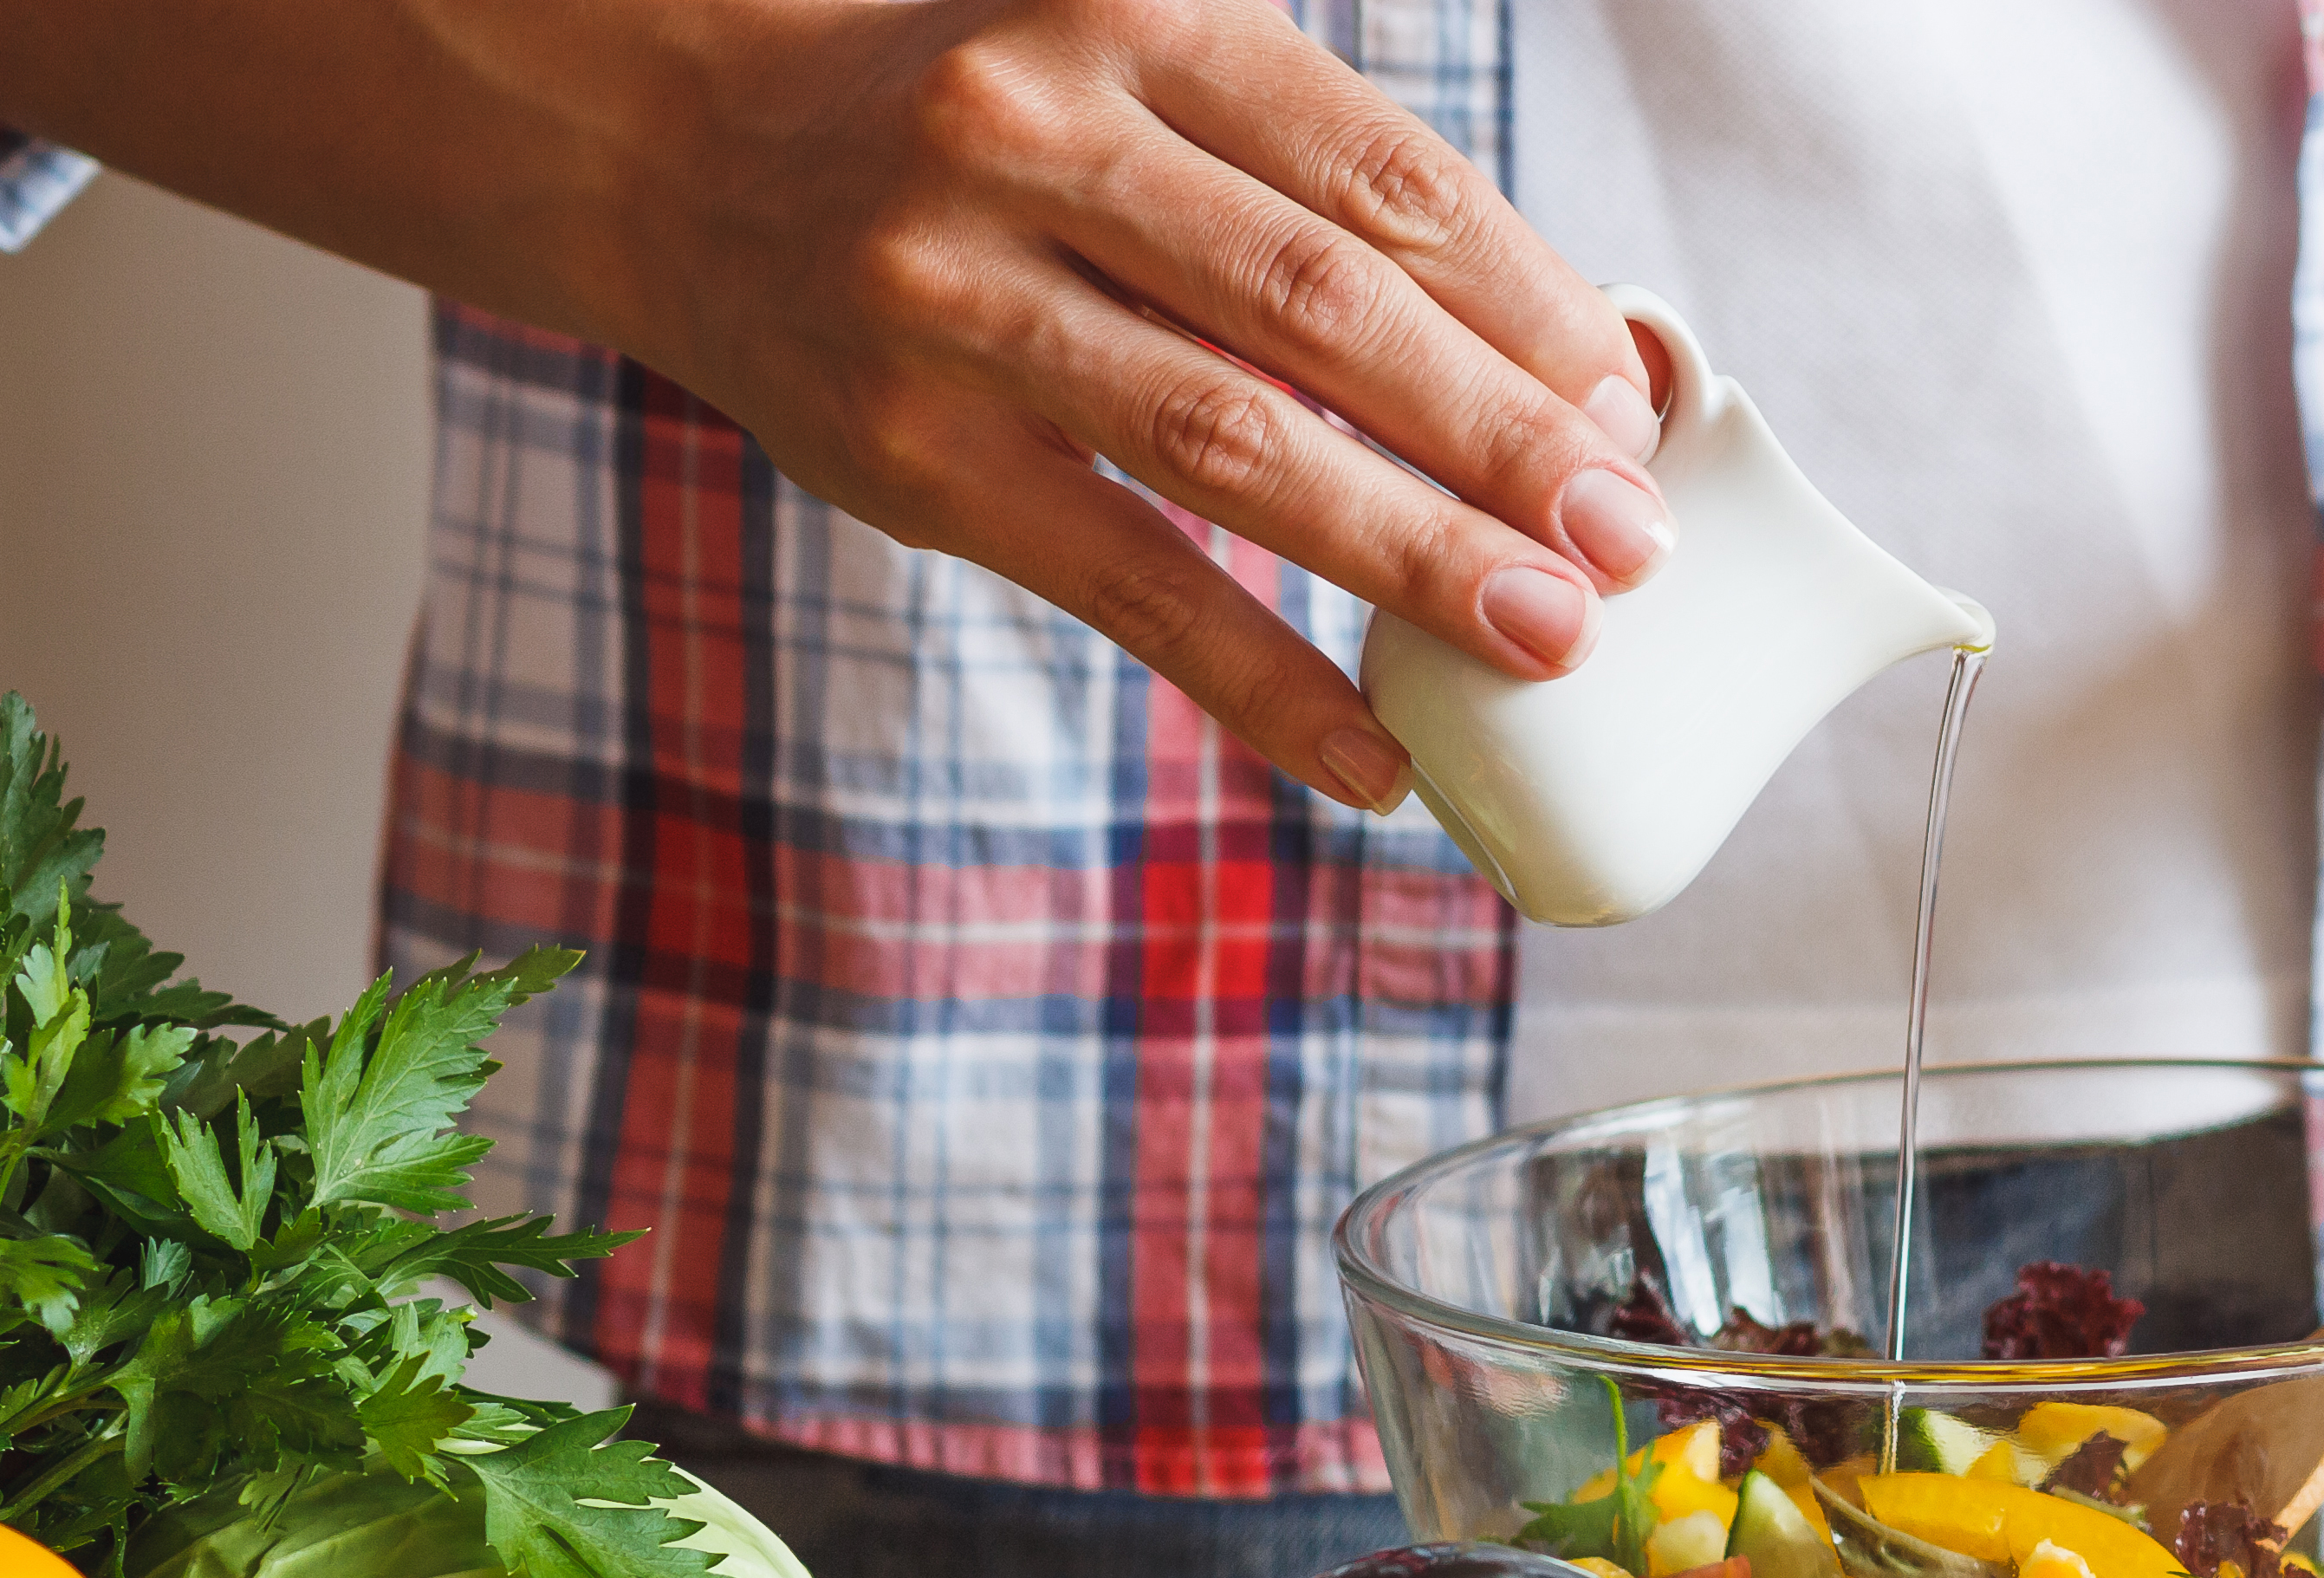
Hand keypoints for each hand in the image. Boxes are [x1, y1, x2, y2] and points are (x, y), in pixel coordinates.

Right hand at [0, 0, 1670, 811]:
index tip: (1631, 410)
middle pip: (1321, 306)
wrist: (692, 147)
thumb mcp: (1143, 79)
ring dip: (1408, 556)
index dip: (1527, 304)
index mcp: (1138, 22)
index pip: (1383, 176)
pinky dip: (1263, 679)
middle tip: (1626, 542)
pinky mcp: (914, 457)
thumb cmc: (989, 134)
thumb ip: (1319, 190)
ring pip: (1226, 440)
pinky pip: (1123, 583)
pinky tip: (1373, 757)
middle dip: (1498, 436)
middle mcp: (1041, 137)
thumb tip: (1564, 363)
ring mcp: (959, 299)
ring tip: (1547, 639)